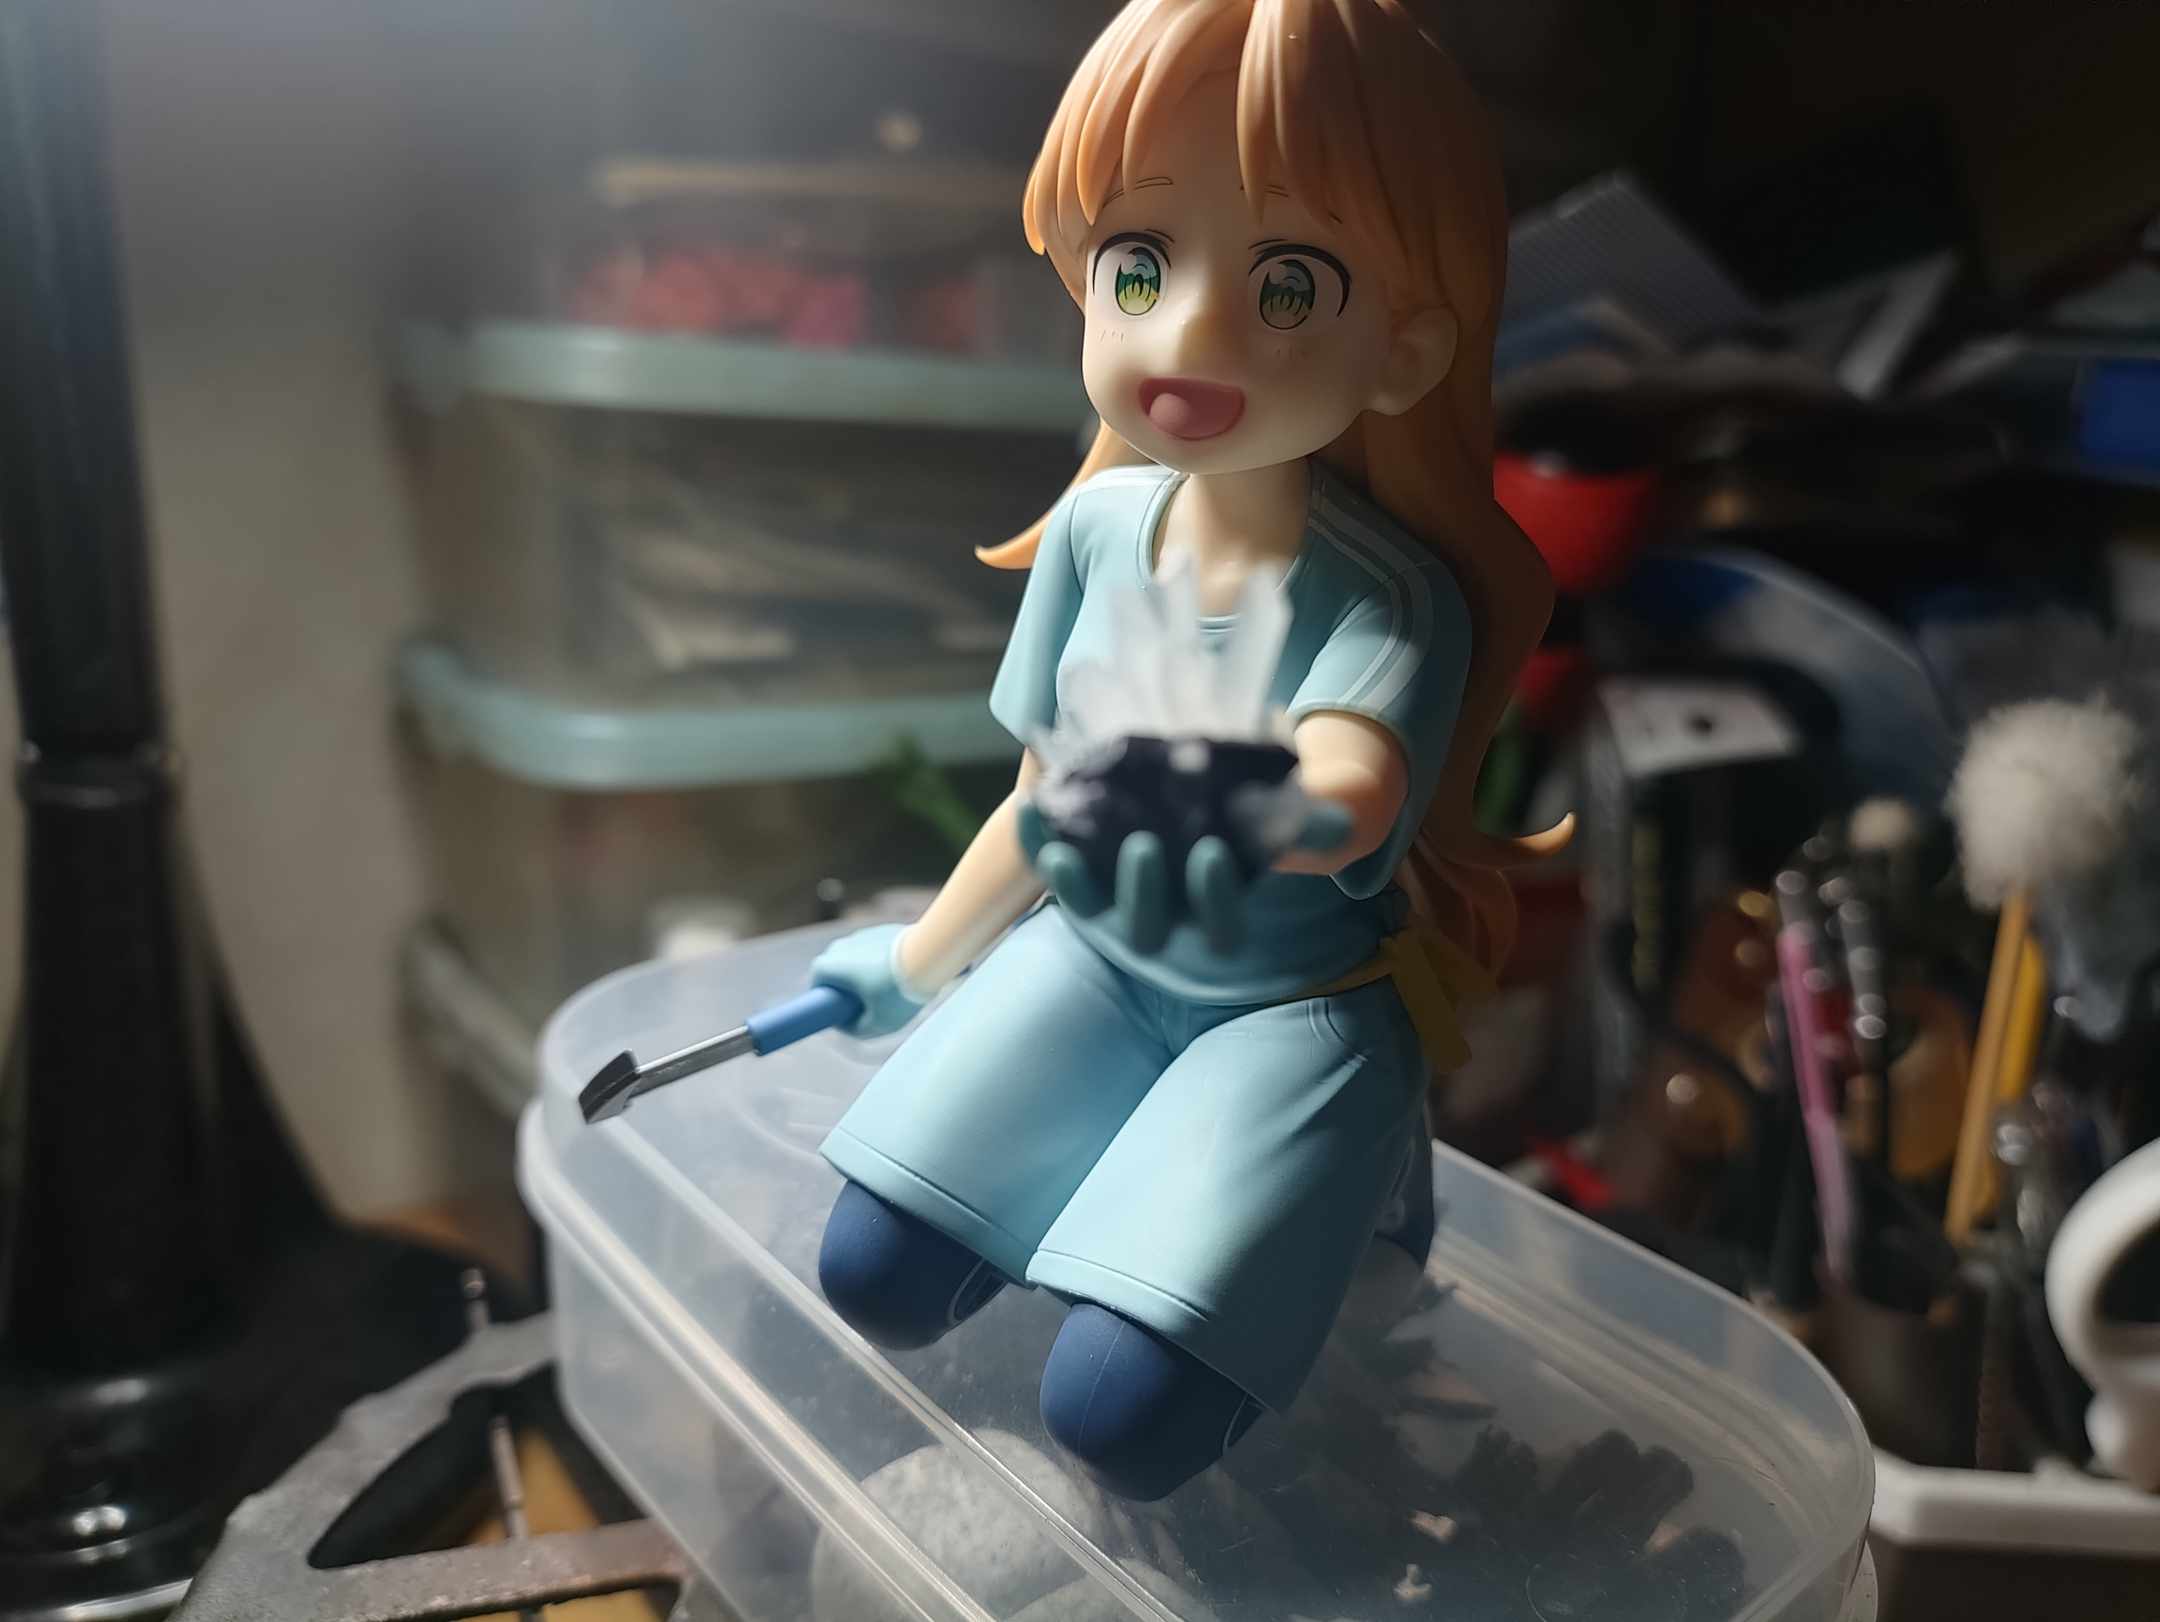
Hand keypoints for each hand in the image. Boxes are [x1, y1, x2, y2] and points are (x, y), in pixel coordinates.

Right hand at [808, 924, 928, 1038]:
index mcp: (830, 966)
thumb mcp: (877, 1024)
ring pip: (857, 957)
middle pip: (836, 968)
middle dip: (846, 986)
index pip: (817, 983)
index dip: (827, 999)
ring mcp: (863, 934)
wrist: (929, 956)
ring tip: (889, 989)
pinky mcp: (884, 929)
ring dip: (866, 972)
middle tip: (867, 1004)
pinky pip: (876, 949)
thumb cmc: (898, 992)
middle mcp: (841, 945)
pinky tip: (901, 974)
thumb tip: (848, 1025)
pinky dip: (882, 961)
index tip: (841, 1011)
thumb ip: (856, 1029)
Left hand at [1017, 796, 1352, 955]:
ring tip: (1064, 848)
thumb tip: (1341, 824)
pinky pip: (1055, 870)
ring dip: (1078, 884)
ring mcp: (1116, 901)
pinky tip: (1031, 808)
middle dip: (1145, 892)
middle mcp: (1164, 915)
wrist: (1193, 786)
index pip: (1220, 927)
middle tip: (1142, 846)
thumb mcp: (1280, 805)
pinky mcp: (1078, 876)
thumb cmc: (1247, 800)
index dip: (1216, 899)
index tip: (1212, 854)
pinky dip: (1038, 840)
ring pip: (1094, 911)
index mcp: (1216, 908)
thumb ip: (1307, 818)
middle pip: (1149, 928)